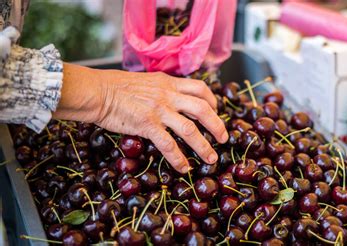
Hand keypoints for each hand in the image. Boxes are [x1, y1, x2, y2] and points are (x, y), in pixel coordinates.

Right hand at [54, 63, 228, 172]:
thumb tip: (172, 100)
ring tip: (211, 159)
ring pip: (190, 130)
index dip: (213, 101)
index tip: (216, 111)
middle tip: (223, 138)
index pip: (200, 88)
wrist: (97, 91)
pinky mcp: (147, 124)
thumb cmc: (116, 87)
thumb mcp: (146, 81)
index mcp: (169, 82)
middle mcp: (168, 95)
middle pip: (203, 109)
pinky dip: (179, 159)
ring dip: (204, 146)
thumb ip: (162, 89)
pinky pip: (169, 145)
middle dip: (217, 125)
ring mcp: (159, 110)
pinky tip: (184, 168)